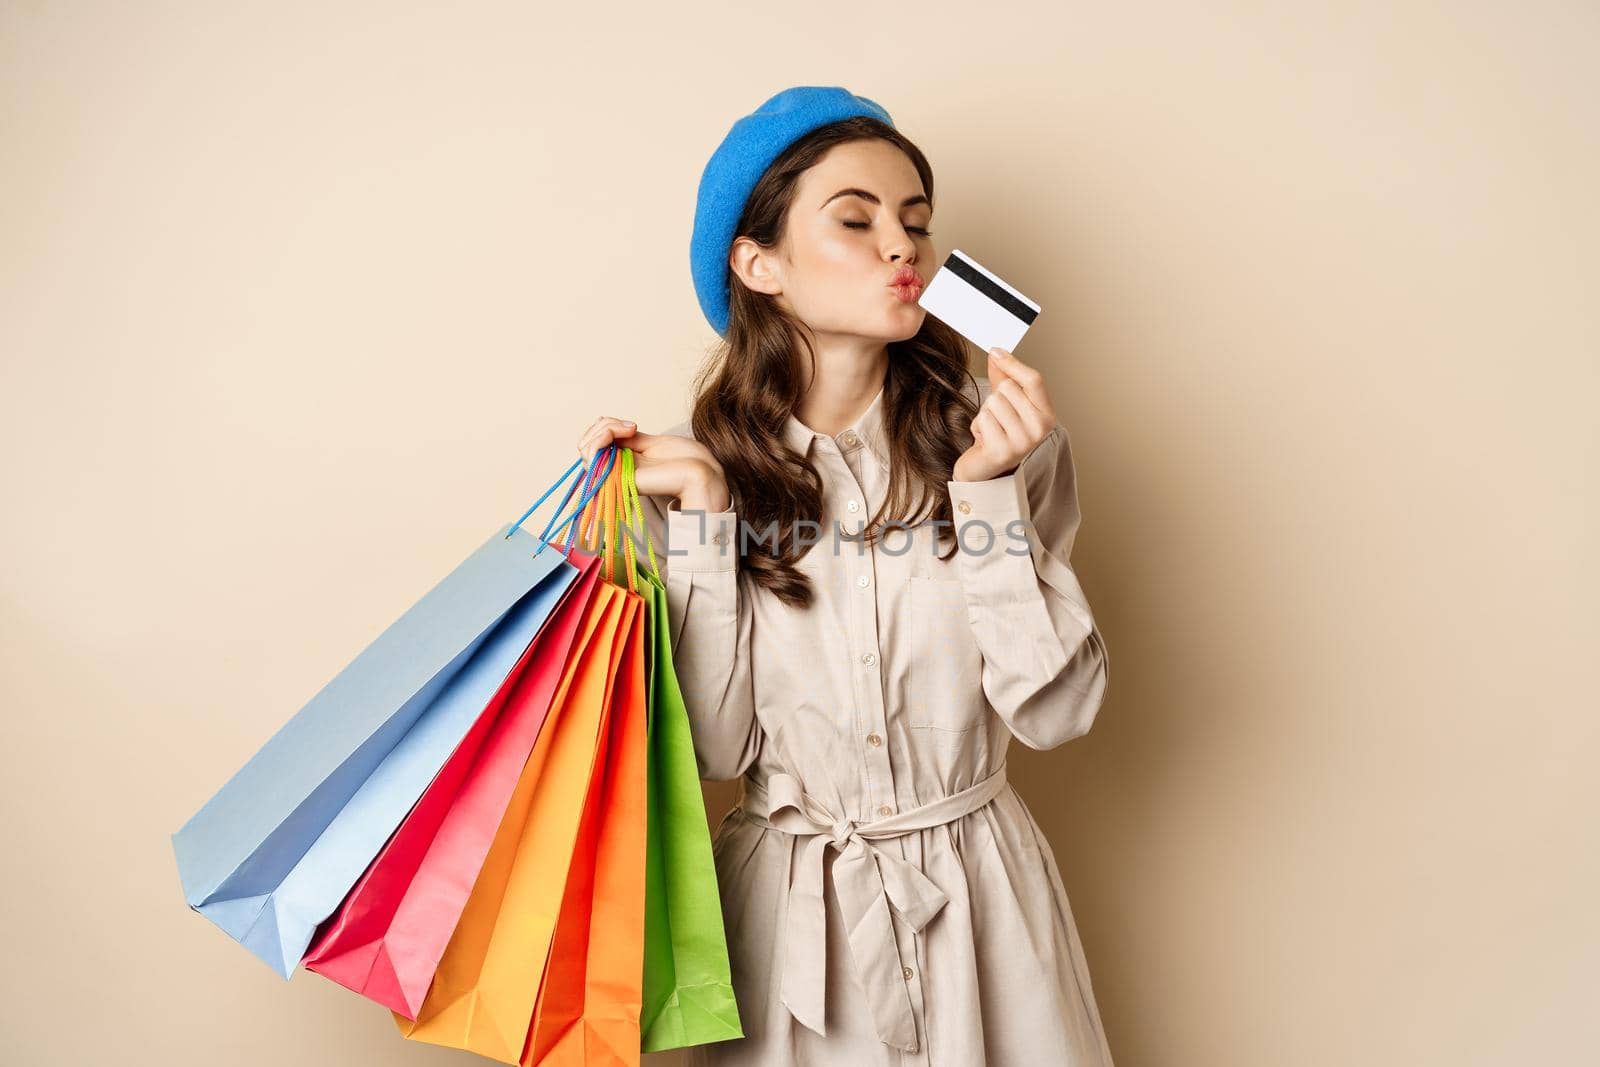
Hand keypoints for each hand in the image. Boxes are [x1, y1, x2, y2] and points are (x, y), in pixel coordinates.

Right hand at [576, 416, 730, 511]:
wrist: (699, 471)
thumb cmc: (682, 458)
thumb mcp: (648, 440)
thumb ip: (624, 437)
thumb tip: (604, 428)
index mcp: (620, 461)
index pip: (592, 442)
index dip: (605, 426)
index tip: (632, 425)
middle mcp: (613, 469)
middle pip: (585, 444)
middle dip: (604, 425)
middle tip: (632, 426)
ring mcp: (613, 473)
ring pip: (585, 448)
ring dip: (605, 428)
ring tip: (631, 428)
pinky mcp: (617, 476)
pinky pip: (591, 455)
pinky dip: (603, 436)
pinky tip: (629, 432)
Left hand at [951, 348, 1057, 481]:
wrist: (987, 469)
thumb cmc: (999, 432)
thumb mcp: (1006, 402)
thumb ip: (1004, 377)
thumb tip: (997, 352)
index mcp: (1047, 415)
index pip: (1034, 380)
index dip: (1013, 363)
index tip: (996, 352)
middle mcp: (1039, 429)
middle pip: (1008, 388)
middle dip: (995, 398)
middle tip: (998, 418)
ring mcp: (1022, 442)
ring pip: (993, 402)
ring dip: (985, 414)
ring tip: (991, 429)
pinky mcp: (1002, 451)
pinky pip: (982, 419)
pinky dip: (977, 426)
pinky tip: (985, 439)